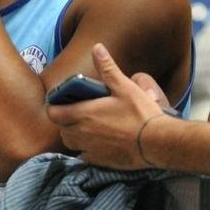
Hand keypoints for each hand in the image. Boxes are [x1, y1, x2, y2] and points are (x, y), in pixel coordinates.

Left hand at [46, 43, 177, 169]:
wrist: (157, 143)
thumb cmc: (140, 113)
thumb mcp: (124, 87)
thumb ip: (107, 68)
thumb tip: (97, 47)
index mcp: (84, 113)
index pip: (53, 113)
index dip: (54, 107)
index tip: (60, 103)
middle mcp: (82, 133)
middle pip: (60, 128)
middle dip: (65, 120)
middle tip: (76, 112)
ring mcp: (89, 149)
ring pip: (70, 143)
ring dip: (73, 135)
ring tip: (85, 126)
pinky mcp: (99, 161)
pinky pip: (83, 155)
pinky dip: (85, 149)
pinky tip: (97, 142)